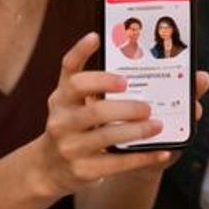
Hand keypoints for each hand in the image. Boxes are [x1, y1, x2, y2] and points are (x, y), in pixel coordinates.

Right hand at [37, 32, 174, 194]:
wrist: (48, 167)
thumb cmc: (70, 123)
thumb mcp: (70, 100)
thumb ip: (90, 78)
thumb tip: (118, 47)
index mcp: (61, 97)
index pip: (69, 72)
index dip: (81, 52)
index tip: (98, 38)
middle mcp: (61, 119)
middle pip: (94, 109)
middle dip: (125, 106)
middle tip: (147, 105)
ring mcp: (70, 146)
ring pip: (106, 136)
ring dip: (136, 130)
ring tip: (157, 125)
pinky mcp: (83, 170)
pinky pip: (116, 162)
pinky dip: (142, 157)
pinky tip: (161, 151)